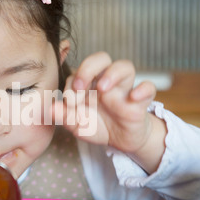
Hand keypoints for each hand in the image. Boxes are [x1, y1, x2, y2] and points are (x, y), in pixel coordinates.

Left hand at [52, 52, 165, 172]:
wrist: (121, 141)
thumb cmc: (98, 126)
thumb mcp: (77, 125)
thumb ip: (64, 116)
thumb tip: (50, 109)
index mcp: (89, 84)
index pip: (78, 72)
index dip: (71, 84)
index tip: (69, 102)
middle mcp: (106, 81)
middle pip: (102, 58)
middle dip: (89, 68)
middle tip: (80, 86)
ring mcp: (125, 89)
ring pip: (125, 66)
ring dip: (112, 74)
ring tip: (102, 88)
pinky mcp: (141, 101)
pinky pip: (148, 87)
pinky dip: (143, 89)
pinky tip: (134, 97)